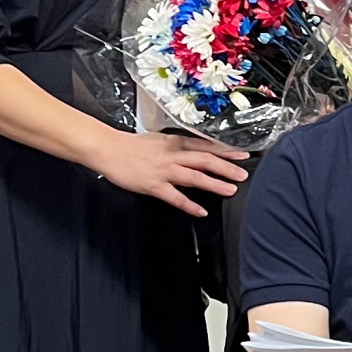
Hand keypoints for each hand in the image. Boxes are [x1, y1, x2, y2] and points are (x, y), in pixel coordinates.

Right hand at [93, 129, 248, 216]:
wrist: (107, 149)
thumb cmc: (130, 146)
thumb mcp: (158, 140)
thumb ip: (176, 148)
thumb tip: (192, 152)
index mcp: (174, 143)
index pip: (205, 146)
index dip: (226, 151)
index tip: (242, 154)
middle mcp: (172, 155)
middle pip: (206, 160)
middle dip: (227, 167)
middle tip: (244, 174)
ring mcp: (164, 170)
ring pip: (195, 176)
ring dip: (215, 183)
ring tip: (231, 190)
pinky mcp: (154, 185)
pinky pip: (175, 197)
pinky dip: (190, 205)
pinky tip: (201, 211)